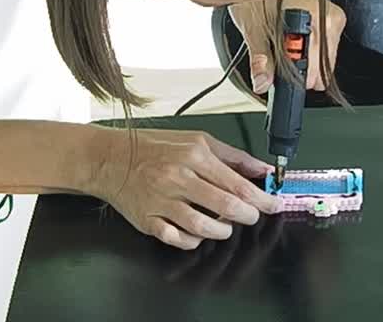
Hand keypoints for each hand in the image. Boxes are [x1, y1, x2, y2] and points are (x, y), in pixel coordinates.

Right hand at [95, 129, 278, 249]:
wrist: (110, 158)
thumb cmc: (154, 148)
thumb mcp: (197, 140)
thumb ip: (233, 156)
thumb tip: (262, 169)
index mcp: (194, 156)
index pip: (236, 183)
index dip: (260, 198)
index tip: (273, 204)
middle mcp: (178, 179)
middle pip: (225, 206)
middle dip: (247, 216)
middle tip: (251, 216)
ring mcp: (162, 202)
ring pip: (203, 228)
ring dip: (222, 231)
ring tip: (225, 225)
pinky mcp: (148, 221)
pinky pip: (177, 239)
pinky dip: (193, 241)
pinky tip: (198, 233)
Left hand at [229, 0, 345, 92]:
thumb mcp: (253, 27)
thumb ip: (260, 59)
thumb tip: (263, 82)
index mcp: (314, 18)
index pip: (316, 67)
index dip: (296, 77)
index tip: (283, 78)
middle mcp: (329, 16)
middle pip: (323, 65)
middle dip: (300, 69)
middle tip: (278, 57)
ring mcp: (331, 16)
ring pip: (324, 58)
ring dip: (303, 58)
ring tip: (282, 40)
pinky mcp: (329, 16)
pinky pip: (324, 47)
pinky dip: (307, 49)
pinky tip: (290, 36)